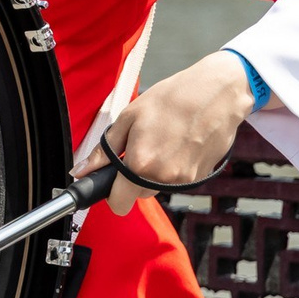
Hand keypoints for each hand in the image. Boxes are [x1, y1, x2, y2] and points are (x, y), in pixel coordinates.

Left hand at [75, 51, 255, 215]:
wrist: (216, 93)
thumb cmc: (172, 99)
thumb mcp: (129, 117)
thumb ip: (103, 150)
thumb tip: (82, 171)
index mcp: (141, 164)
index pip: (119, 203)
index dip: (111, 194)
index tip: (111, 181)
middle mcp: (163, 178)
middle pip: (137, 195)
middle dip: (132, 177)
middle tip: (140, 147)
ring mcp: (185, 180)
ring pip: (156, 188)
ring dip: (153, 174)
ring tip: (161, 142)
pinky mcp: (201, 177)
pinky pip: (176, 182)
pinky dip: (173, 169)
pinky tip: (178, 144)